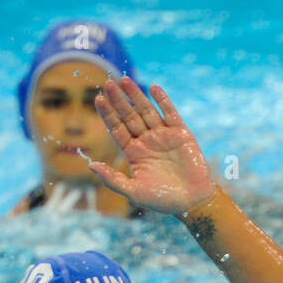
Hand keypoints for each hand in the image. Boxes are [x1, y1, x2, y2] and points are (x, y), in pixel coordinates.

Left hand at [88, 78, 215, 215]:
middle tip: (108, 83)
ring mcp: (163, 135)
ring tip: (124, 80)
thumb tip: (91, 166)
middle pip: (129, 116)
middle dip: (119, 100)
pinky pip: (170, 113)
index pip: (117, 129)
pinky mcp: (181, 133)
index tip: (98, 99)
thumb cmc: (162, 200)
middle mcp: (146, 141)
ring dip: (136, 95)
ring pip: (146, 111)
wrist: (192, 202)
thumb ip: (112, 179)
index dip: (108, 114)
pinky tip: (153, 88)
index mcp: (134, 152)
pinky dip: (162, 100)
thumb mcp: (134, 192)